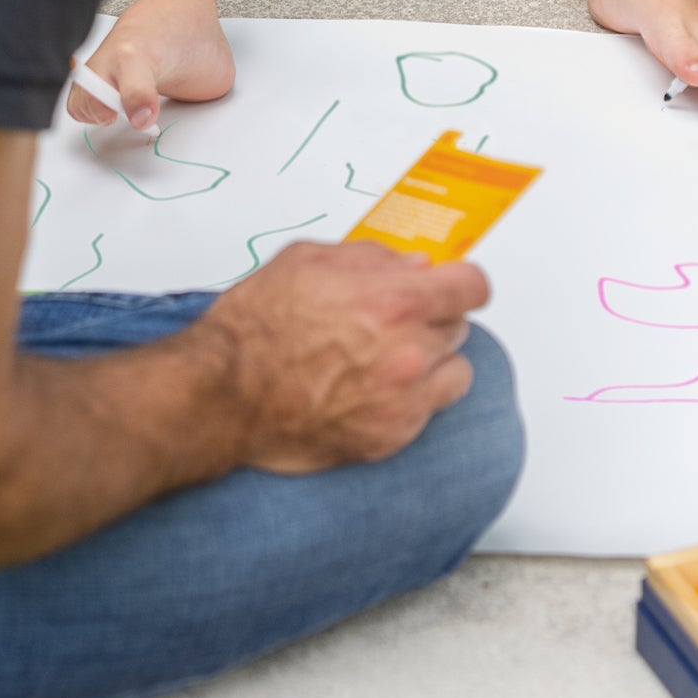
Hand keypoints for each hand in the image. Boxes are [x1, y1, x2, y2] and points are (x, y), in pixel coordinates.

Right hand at [198, 240, 490, 472]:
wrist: (225, 393)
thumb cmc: (257, 327)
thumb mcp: (310, 260)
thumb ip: (373, 257)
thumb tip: (415, 265)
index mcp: (395, 300)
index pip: (471, 287)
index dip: (461, 282)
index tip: (453, 286)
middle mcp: (408, 352)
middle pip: (459, 328)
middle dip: (433, 319)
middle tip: (396, 322)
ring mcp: (402, 401)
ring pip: (455, 375)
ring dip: (433, 364)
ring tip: (393, 360)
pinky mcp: (388, 439)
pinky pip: (427, 414)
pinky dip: (410, 402)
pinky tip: (374, 392)